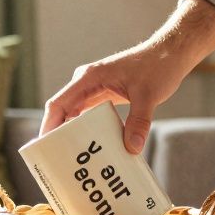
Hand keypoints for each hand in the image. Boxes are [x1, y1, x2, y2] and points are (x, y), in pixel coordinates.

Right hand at [40, 0, 214, 153]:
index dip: (48, 126)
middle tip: (57, 161)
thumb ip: (139, 122)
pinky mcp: (105, 95)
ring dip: (72, 134)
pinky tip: (92, 146)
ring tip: (72, 158)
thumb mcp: (149, 96)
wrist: (170, 53)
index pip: (58, 105)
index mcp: (88, 79)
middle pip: (63, 112)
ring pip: (75, 115)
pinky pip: (89, 115)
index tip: (44, 148)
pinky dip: (88, 130)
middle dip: (58, 135)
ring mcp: (94, 89)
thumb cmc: (158, 67)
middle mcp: (86, 83)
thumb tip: (132, 148)